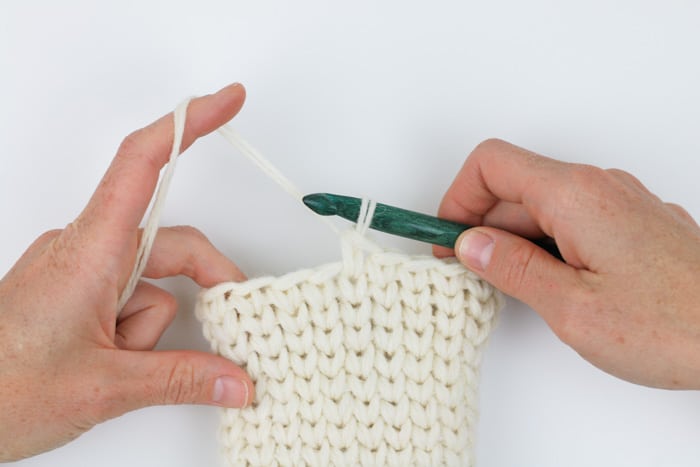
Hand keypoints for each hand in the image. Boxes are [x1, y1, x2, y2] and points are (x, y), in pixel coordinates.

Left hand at [0, 83, 253, 460]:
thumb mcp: (103, 387)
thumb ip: (180, 378)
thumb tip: (234, 379)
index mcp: (90, 249)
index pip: (144, 163)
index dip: (189, 124)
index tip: (228, 100)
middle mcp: (87, 247)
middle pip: (173, 244)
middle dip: (204, 284)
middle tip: (233, 318)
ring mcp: (82, 270)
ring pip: (153, 282)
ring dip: (153, 328)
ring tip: (122, 365)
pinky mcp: (79, 292)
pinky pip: (131, 296)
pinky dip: (138, 328)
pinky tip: (114, 359)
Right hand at [435, 139, 699, 388]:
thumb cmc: (674, 325)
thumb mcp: (572, 307)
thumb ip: (513, 268)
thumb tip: (471, 244)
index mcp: (575, 195)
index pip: (491, 164)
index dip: (456, 198)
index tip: (443, 238)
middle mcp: (598, 186)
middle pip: (514, 185)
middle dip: (480, 223)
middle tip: (463, 270)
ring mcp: (619, 203)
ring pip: (543, 204)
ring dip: (513, 237)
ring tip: (508, 286)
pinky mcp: (632, 224)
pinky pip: (572, 218)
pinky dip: (545, 242)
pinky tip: (549, 282)